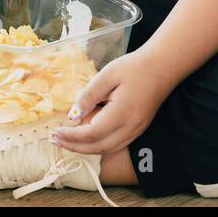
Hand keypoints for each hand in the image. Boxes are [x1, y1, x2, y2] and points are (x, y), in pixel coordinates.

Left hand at [51, 50, 171, 156]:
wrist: (162, 67)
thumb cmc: (134, 67)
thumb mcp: (108, 75)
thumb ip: (89, 95)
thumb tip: (73, 115)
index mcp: (122, 113)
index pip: (91, 133)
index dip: (71, 135)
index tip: (55, 131)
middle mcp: (130, 127)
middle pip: (98, 147)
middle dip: (74, 147)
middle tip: (55, 140)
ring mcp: (136, 130)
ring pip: (107, 149)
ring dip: (85, 149)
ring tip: (66, 142)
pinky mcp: (138, 129)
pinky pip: (115, 145)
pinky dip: (98, 146)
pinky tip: (86, 139)